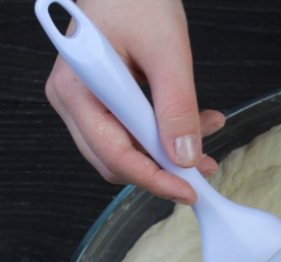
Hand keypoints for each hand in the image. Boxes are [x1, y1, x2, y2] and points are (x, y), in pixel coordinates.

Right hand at [44, 0, 224, 203]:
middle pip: (116, 160)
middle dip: (163, 169)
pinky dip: (164, 133)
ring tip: (208, 132)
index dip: (153, 179)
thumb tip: (184, 157)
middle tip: (205, 166)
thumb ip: (176, 108)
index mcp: (76, 89)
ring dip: (168, 151)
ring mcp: (84, 102)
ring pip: (127, 150)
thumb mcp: (167, 52)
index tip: (188, 190)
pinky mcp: (101, 100)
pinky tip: (195, 122)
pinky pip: (131, 132)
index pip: (114, 154)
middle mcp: (72, 101)